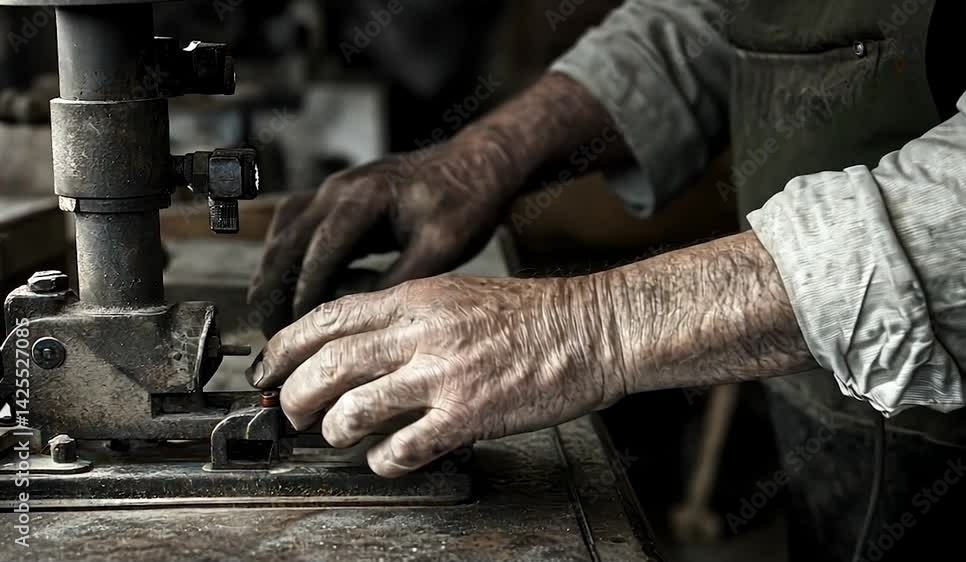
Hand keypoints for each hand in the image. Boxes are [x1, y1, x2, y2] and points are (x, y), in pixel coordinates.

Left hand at [246, 274, 628, 476]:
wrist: (591, 328)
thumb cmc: (532, 314)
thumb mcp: (458, 294)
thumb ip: (407, 315)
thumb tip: (360, 345)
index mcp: (417, 298)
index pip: (328, 318)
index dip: (286, 346)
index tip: (268, 367)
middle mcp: (422, 333)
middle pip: (328, 364)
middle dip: (295, 394)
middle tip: (289, 411)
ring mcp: (444, 374)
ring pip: (354, 407)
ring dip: (333, 428)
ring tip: (335, 435)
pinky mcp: (469, 414)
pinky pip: (405, 446)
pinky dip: (384, 459)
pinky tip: (386, 459)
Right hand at [248, 135, 519, 336]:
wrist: (473, 165)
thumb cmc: (464, 201)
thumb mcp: (442, 247)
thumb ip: (401, 279)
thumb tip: (360, 314)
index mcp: (364, 197)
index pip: (318, 251)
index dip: (304, 293)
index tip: (298, 330)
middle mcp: (338, 190)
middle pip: (286, 243)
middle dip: (273, 292)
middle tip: (272, 335)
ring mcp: (332, 191)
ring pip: (282, 235)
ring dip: (271, 276)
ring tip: (272, 320)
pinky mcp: (336, 200)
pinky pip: (294, 228)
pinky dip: (284, 260)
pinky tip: (288, 289)